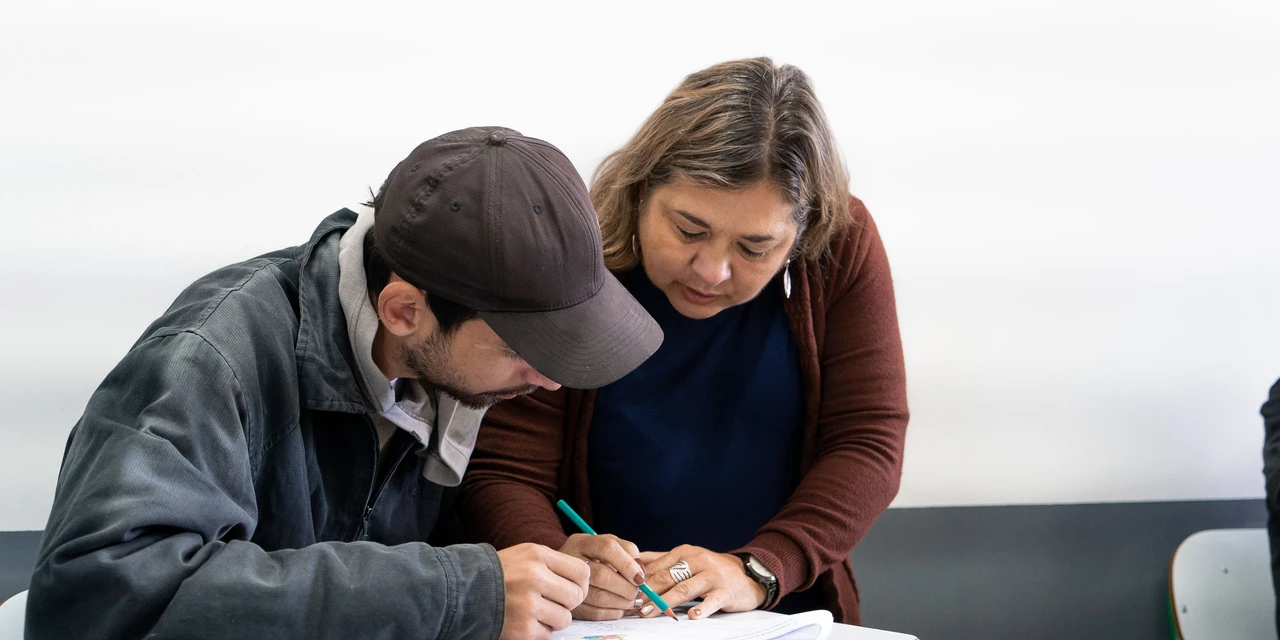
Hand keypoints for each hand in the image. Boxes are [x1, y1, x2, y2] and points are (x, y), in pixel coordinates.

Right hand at [497, 542, 590, 639]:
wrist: (463, 591)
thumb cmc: (500, 573)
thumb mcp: (526, 555)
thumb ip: (554, 564)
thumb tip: (585, 582)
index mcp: (538, 555)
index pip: (582, 572)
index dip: (580, 584)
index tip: (571, 588)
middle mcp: (535, 577)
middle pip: (576, 597)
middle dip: (567, 602)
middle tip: (551, 602)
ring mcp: (529, 604)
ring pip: (565, 618)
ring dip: (553, 618)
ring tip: (535, 611)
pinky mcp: (523, 628)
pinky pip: (548, 634)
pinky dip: (538, 631)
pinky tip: (524, 620)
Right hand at [558, 533, 646, 619]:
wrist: (563, 573)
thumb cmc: (592, 557)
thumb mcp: (607, 545)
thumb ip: (626, 551)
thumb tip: (640, 571)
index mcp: (582, 542)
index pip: (607, 548)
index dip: (627, 564)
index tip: (640, 577)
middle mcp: (570, 561)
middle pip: (602, 575)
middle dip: (626, 587)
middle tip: (638, 592)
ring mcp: (566, 584)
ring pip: (598, 597)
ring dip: (622, 602)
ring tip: (632, 601)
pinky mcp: (569, 604)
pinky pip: (594, 613)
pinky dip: (612, 613)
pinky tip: (619, 608)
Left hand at [635, 545, 765, 619]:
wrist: (748, 574)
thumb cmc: (712, 569)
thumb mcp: (688, 559)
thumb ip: (662, 560)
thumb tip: (634, 561)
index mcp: (685, 553)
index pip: (657, 567)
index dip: (640, 581)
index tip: (625, 593)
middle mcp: (698, 561)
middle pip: (667, 577)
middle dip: (648, 592)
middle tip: (633, 606)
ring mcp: (713, 576)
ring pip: (685, 589)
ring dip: (665, 602)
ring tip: (650, 613)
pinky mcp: (726, 591)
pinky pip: (712, 600)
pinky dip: (702, 609)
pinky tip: (692, 617)